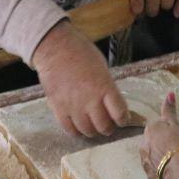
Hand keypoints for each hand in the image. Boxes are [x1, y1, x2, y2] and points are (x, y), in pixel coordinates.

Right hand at [32, 20, 128, 137]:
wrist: (55, 47)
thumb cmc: (81, 52)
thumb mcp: (102, 67)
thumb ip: (107, 87)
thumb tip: (111, 103)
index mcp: (104, 87)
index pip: (119, 113)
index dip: (123, 119)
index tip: (123, 119)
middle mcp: (90, 100)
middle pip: (103, 126)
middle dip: (108, 128)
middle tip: (108, 125)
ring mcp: (73, 106)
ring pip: (87, 130)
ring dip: (93, 131)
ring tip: (93, 127)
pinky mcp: (58, 108)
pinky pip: (69, 129)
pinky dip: (76, 131)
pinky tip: (79, 127)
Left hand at [140, 93, 178, 178]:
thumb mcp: (177, 125)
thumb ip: (170, 110)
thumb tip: (169, 93)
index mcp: (150, 129)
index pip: (157, 125)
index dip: (167, 130)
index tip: (177, 136)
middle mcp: (143, 143)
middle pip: (152, 140)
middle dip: (161, 142)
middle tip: (177, 147)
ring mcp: (144, 160)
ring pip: (151, 154)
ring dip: (159, 155)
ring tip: (174, 160)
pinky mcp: (148, 174)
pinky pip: (153, 168)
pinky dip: (160, 168)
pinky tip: (170, 170)